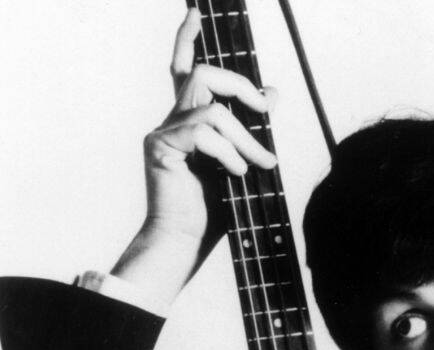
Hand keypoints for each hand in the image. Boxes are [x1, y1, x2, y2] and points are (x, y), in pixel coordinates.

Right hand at [111, 9, 277, 306]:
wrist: (184, 243)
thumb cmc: (213, 210)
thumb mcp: (244, 162)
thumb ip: (254, 128)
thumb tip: (271, 94)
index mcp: (190, 121)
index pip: (187, 68)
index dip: (189, 37)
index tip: (196, 11)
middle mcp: (173, 120)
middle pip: (204, 75)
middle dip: (241, 86)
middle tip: (264, 109)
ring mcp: (164, 132)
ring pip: (213, 110)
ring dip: (246, 138)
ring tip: (258, 166)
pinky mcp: (162, 148)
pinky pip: (206, 134)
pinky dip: (230, 154)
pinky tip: (236, 175)